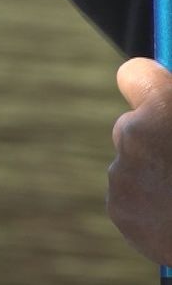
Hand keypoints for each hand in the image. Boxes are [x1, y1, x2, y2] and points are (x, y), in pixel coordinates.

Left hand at [110, 57, 171, 264]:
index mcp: (164, 106)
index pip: (135, 74)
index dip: (151, 83)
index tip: (161, 92)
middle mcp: (134, 135)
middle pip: (134, 124)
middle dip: (158, 134)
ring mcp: (123, 175)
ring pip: (135, 163)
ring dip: (158, 171)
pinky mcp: (120, 210)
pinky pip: (134, 196)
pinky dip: (154, 204)